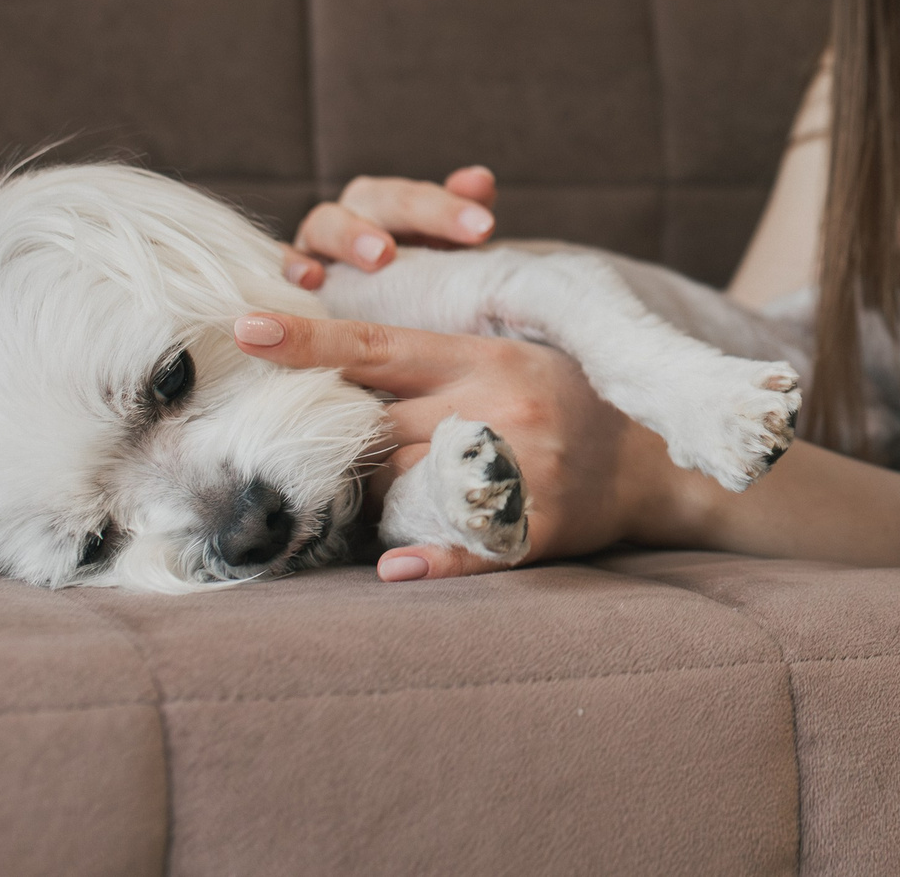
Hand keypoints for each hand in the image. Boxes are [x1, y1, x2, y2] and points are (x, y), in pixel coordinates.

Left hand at [232, 309, 692, 580]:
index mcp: (486, 360)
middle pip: (379, 428)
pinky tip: (395, 571)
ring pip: (405, 485)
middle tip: (320, 448)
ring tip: (380, 498)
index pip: (379, 347)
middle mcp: (497, 409)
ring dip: (379, 496)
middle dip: (344, 441)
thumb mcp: (511, 357)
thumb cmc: (568, 400)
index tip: (247, 328)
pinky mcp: (534, 527)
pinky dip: (427, 561)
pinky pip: (465, 549)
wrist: (652, 462)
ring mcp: (517, 470)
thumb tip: (343, 365)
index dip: (310, 341)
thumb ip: (437, 362)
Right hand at [282, 165, 498, 286]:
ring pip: (325, 224)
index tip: (484, 227)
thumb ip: (464, 213)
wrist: (376, 312)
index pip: (423, 196)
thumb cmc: (416, 278)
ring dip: (350, 236)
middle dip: (402, 215)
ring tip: (377, 258)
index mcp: (395, 204)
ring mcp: (318, 240)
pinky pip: (282, 261)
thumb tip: (480, 179)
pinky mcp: (290, 268)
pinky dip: (292, 265)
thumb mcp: (446, 250)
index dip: (450, 208)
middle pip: (375, 198)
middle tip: (435, 236)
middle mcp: (355, 213)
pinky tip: (310, 280)